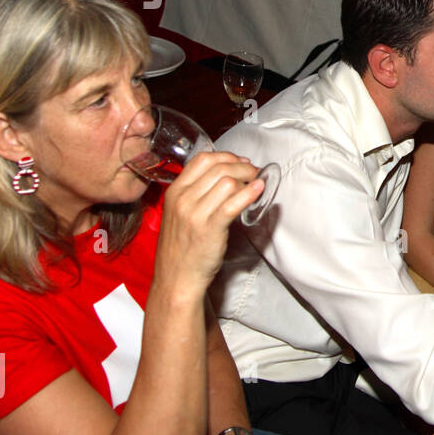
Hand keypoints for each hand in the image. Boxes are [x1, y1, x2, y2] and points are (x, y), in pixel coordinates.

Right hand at [155, 151, 264, 289]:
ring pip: (227, 182)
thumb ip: (196, 194)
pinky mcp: (210, 228)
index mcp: (174, 191)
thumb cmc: (182, 247)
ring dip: (247, 180)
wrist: (177, 278)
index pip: (202, 160)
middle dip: (243, 167)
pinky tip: (259, 191)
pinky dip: (249, 194)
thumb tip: (226, 176)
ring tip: (256, 186)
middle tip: (255, 173)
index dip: (227, 157)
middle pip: (218, 168)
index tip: (241, 162)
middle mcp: (182, 199)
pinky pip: (233, 204)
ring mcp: (195, 214)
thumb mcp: (180, 213)